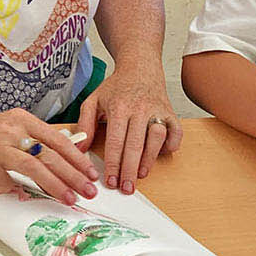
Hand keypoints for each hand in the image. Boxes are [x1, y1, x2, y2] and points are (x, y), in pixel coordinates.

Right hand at [0, 108, 100, 205]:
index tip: (91, 174)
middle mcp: (10, 129)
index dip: (77, 158)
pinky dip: (11, 190)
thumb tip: (66, 156)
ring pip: (34, 166)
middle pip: (51, 154)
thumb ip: (32, 141)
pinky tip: (13, 192)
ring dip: (55, 185)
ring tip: (69, 199)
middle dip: (74, 175)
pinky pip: (4, 182)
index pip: (58, 139)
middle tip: (88, 191)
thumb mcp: (8, 131)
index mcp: (21, 119)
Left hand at [76, 59, 182, 193]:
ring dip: (149, 159)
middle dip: (130, 170)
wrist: (140, 67)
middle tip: (126, 188)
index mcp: (119, 108)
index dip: (113, 164)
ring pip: (156, 139)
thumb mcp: (94, 100)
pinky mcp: (170, 113)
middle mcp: (139, 109)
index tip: (110, 181)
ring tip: (141, 175)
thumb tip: (80, 149)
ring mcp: (157, 111)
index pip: (115, 142)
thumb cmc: (117, 88)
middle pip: (135, 145)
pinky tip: (162, 154)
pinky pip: (176, 132)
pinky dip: (172, 145)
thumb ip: (85, 125)